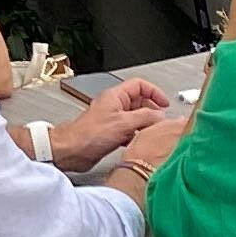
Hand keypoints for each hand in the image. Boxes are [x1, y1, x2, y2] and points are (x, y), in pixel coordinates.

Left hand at [49, 77, 176, 176]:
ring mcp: (112, 120)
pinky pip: (129, 131)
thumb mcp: (123, 123)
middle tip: (161, 119)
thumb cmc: (88, 134)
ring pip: (135, 118)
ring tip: (153, 131)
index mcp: (115, 96)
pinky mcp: (110, 134)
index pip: (139, 85)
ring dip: (145, 124)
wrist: (71, 151)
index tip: (164, 103)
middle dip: (152, 109)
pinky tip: (139, 142)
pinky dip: (136, 135)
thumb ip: (145, 117)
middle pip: (139, 101)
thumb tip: (160, 115)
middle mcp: (113, 106)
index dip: (154, 92)